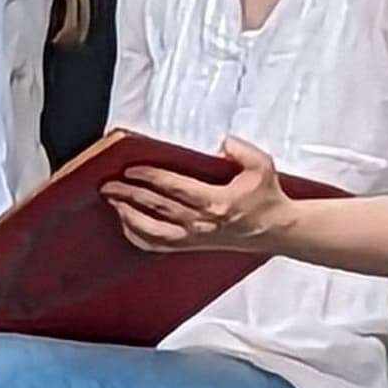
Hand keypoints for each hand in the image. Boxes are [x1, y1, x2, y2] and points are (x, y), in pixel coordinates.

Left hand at [105, 137, 294, 252]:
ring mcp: (195, 237)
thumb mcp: (262, 166)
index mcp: (217, 202)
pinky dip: (138, 236)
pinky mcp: (192, 245)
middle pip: (158, 207)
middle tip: (109, 185)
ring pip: (153, 231)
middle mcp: (202, 223)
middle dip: (130, 195)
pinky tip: (126, 224)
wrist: (278, 230)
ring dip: (129, 216)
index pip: (175, 188)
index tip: (131, 169)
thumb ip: (242, 150)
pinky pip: (158, 246)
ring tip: (113, 202)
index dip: (151, 177)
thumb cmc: (267, 198)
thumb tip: (224, 141)